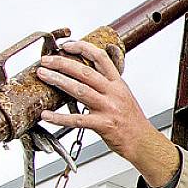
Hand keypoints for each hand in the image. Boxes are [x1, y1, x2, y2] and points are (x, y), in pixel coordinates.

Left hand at [37, 40, 178, 187]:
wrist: (143, 142)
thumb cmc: (132, 121)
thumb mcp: (123, 95)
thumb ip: (107, 84)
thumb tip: (88, 73)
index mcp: (118, 83)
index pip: (101, 58)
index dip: (82, 48)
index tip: (67, 46)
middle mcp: (113, 93)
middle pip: (85, 71)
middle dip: (63, 63)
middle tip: (47, 61)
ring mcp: (108, 108)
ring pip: (80, 90)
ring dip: (58, 81)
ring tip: (44, 76)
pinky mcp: (103, 125)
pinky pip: (77, 120)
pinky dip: (59, 118)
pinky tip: (47, 115)